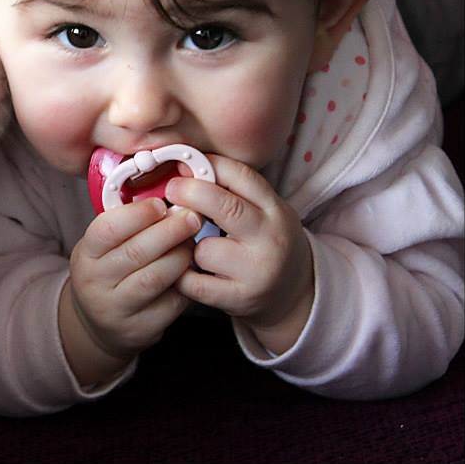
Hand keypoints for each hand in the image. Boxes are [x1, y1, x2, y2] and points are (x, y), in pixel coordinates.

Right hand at [60, 198, 200, 385]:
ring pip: (156, 278)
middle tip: (192, 216)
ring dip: (181, 256)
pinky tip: (191, 270)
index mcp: (86, 255)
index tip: (161, 203)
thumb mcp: (104, 246)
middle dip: (170, 231)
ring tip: (194, 241)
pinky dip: (186, 283)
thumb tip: (166, 191)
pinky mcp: (141, 329)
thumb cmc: (110, 270)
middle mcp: (95, 283)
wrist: (101, 321)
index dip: (138, 214)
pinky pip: (171, 302)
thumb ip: (127, 223)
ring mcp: (117, 309)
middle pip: (136, 252)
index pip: (108, 229)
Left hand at [168, 154, 314, 354]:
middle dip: (190, 193)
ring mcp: (255, 272)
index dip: (208, 166)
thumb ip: (231, 192)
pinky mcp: (238, 299)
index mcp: (276, 211)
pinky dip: (181, 274)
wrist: (293, 295)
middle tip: (171, 190)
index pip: (242, 177)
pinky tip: (186, 268)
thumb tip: (184, 170)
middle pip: (224, 207)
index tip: (185, 164)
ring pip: (202, 248)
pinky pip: (192, 282)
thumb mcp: (263, 212)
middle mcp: (270, 240)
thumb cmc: (265, 244)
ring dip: (189, 246)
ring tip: (194, 246)